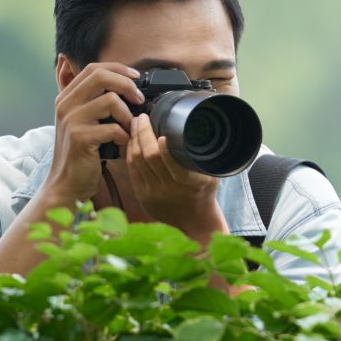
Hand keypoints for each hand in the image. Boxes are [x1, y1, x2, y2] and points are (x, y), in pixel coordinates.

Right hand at [43, 61, 142, 202]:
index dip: (118, 69)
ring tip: (128, 129)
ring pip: (110, 100)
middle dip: (127, 85)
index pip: (93, 68)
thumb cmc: (82, 153)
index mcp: (66, 97)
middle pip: (101, 76)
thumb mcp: (85, 122)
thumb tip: (129, 86)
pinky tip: (121, 145)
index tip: (136, 78)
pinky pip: (113, 127)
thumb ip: (97, 102)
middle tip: (139, 100)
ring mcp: (70, 120)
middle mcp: (65, 104)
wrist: (66, 183)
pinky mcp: (79, 137)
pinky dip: (124, 136)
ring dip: (127, 115)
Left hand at [125, 112, 226, 242]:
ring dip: (134, 140)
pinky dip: (130, 153)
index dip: (164, 147)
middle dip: (143, 134)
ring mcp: (153, 193)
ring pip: (137, 162)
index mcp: (189, 183)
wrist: (194, 223)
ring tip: (135, 124)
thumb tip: (196, 130)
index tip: (162, 132)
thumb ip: (202, 157)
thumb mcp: (211, 176)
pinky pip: (132, 170)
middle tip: (141, 117)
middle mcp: (169, 188)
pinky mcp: (142, 196)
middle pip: (149, 157)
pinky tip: (131, 141)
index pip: (173, 163)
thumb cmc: (204, 194)